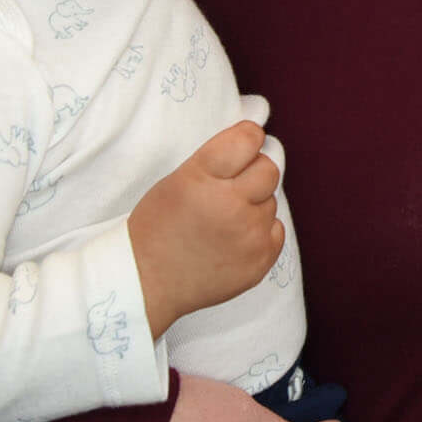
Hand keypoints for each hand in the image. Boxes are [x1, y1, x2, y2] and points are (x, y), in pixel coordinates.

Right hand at [127, 122, 285, 339]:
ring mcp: (249, 235)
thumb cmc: (157, 228)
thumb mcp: (176, 180)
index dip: (249, 138)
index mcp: (203, 178)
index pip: (248, 139)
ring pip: (270, 202)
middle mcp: (230, 204)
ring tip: (223, 222)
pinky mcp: (260, 260)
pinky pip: (275, 230)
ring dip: (253, 206)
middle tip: (232, 187)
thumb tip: (254, 143)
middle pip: (269, 169)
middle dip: (254, 172)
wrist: (146, 282)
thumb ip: (216, 161)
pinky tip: (234, 240)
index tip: (246, 143)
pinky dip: (260, 233)